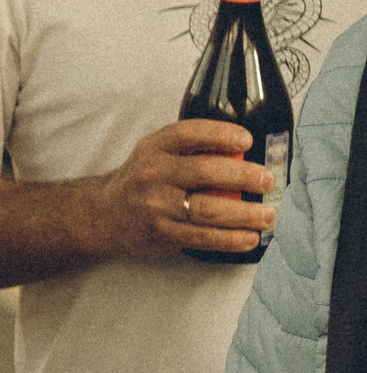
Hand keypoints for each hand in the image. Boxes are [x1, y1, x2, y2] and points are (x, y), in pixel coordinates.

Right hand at [94, 119, 274, 257]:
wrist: (105, 215)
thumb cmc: (143, 180)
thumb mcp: (156, 153)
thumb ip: (192, 150)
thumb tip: (245, 155)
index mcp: (154, 147)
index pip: (188, 134)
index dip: (221, 135)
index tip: (247, 140)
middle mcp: (152, 174)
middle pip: (205, 172)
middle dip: (244, 177)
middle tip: (267, 181)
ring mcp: (156, 205)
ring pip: (209, 210)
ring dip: (245, 214)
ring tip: (268, 215)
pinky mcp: (162, 233)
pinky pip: (203, 237)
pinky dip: (231, 238)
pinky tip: (249, 237)